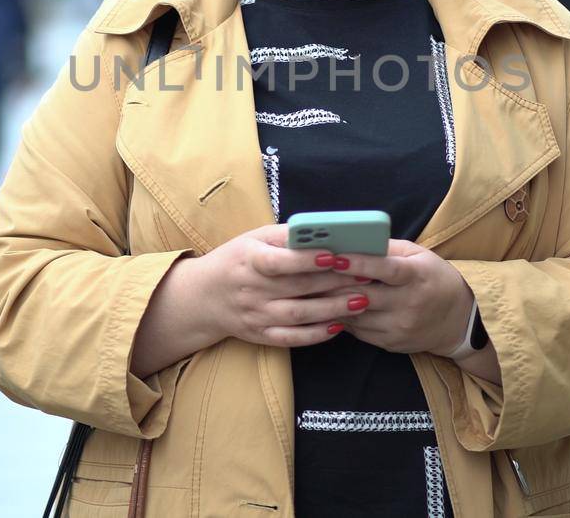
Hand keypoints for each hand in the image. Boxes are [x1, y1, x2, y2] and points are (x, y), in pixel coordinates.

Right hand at [190, 224, 372, 347]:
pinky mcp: (260, 335)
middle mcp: (251, 290)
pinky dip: (316, 334)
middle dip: (334, 282)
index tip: (336, 254)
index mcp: (248, 260)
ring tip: (361, 301)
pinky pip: (291, 338)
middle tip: (366, 275)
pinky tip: (339, 326)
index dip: (307, 259)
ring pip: (298, 315)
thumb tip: (326, 231)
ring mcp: (256, 315)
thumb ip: (287, 237)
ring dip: (332, 309)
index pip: (279, 261)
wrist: (203, 297)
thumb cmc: (238, 259)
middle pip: (297, 288)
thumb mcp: (254, 239)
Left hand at [325, 239, 475, 356]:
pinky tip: (329, 307)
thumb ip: (387, 248)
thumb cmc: (433, 278)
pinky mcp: (391, 343)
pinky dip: (342, 318)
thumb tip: (352, 239)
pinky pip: (358, 331)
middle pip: (364, 296)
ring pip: (356, 316)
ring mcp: (400, 327)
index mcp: (417, 276)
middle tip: (307, 274)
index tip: (334, 257)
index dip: (358, 264)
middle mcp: (409, 304)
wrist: (458, 320)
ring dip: (332, 303)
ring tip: (312, 290)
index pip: (385, 270)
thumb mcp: (418, 255)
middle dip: (333, 285)